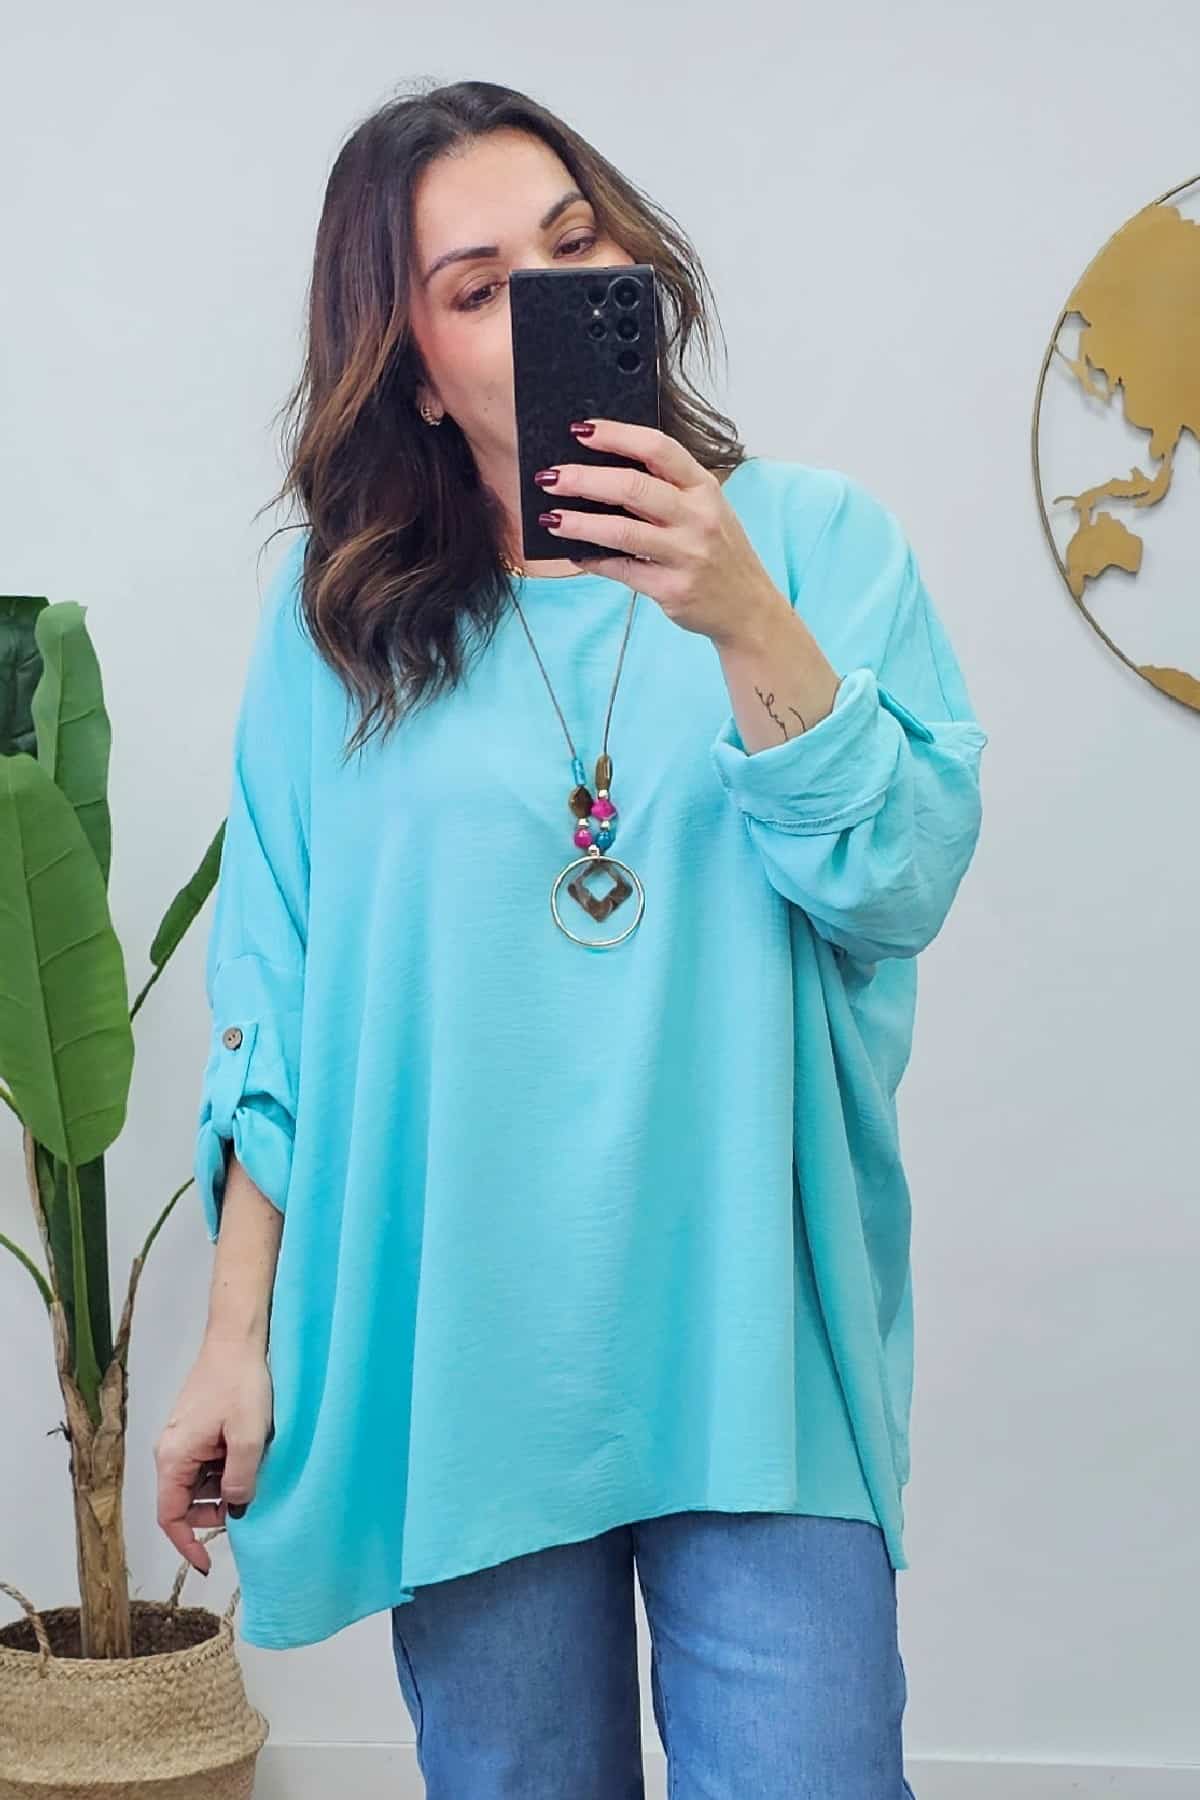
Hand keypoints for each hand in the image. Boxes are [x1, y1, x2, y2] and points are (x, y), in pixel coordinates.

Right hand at [153, 1338, 273, 1573]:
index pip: (170, 1517)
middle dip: (213, 1512)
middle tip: (248, 1503)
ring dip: (222, 1489)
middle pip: (184, 1502)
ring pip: (197, 1483)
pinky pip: (205, 1463)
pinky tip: (249, 1455)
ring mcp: (182, 1438)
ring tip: (253, 1473)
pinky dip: (224, 1469)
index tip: (208, 1564)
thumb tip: (236, 1510)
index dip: (187, 1544)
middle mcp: (170, 1451)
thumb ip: (240, 1479)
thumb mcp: (247, 1436)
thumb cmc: (240, 1383)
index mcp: (173, 1457)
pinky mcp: (196, 1428)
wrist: (236, 1339)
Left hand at [537, 420, 785, 646]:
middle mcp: (698, 517)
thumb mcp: (707, 509)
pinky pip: (622, 570)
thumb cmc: (718, 551)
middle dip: (585, 479)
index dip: (616, 435)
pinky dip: (593, 560)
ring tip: (551, 518)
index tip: (580, 430)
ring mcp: (686, 555)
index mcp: (704, 488)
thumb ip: (667, 489)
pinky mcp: (672, 589)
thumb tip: (603, 472)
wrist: (748, 608)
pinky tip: (575, 553)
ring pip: (622, 531)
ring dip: (580, 523)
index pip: (658, 449)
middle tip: (550, 477)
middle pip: (633, 488)